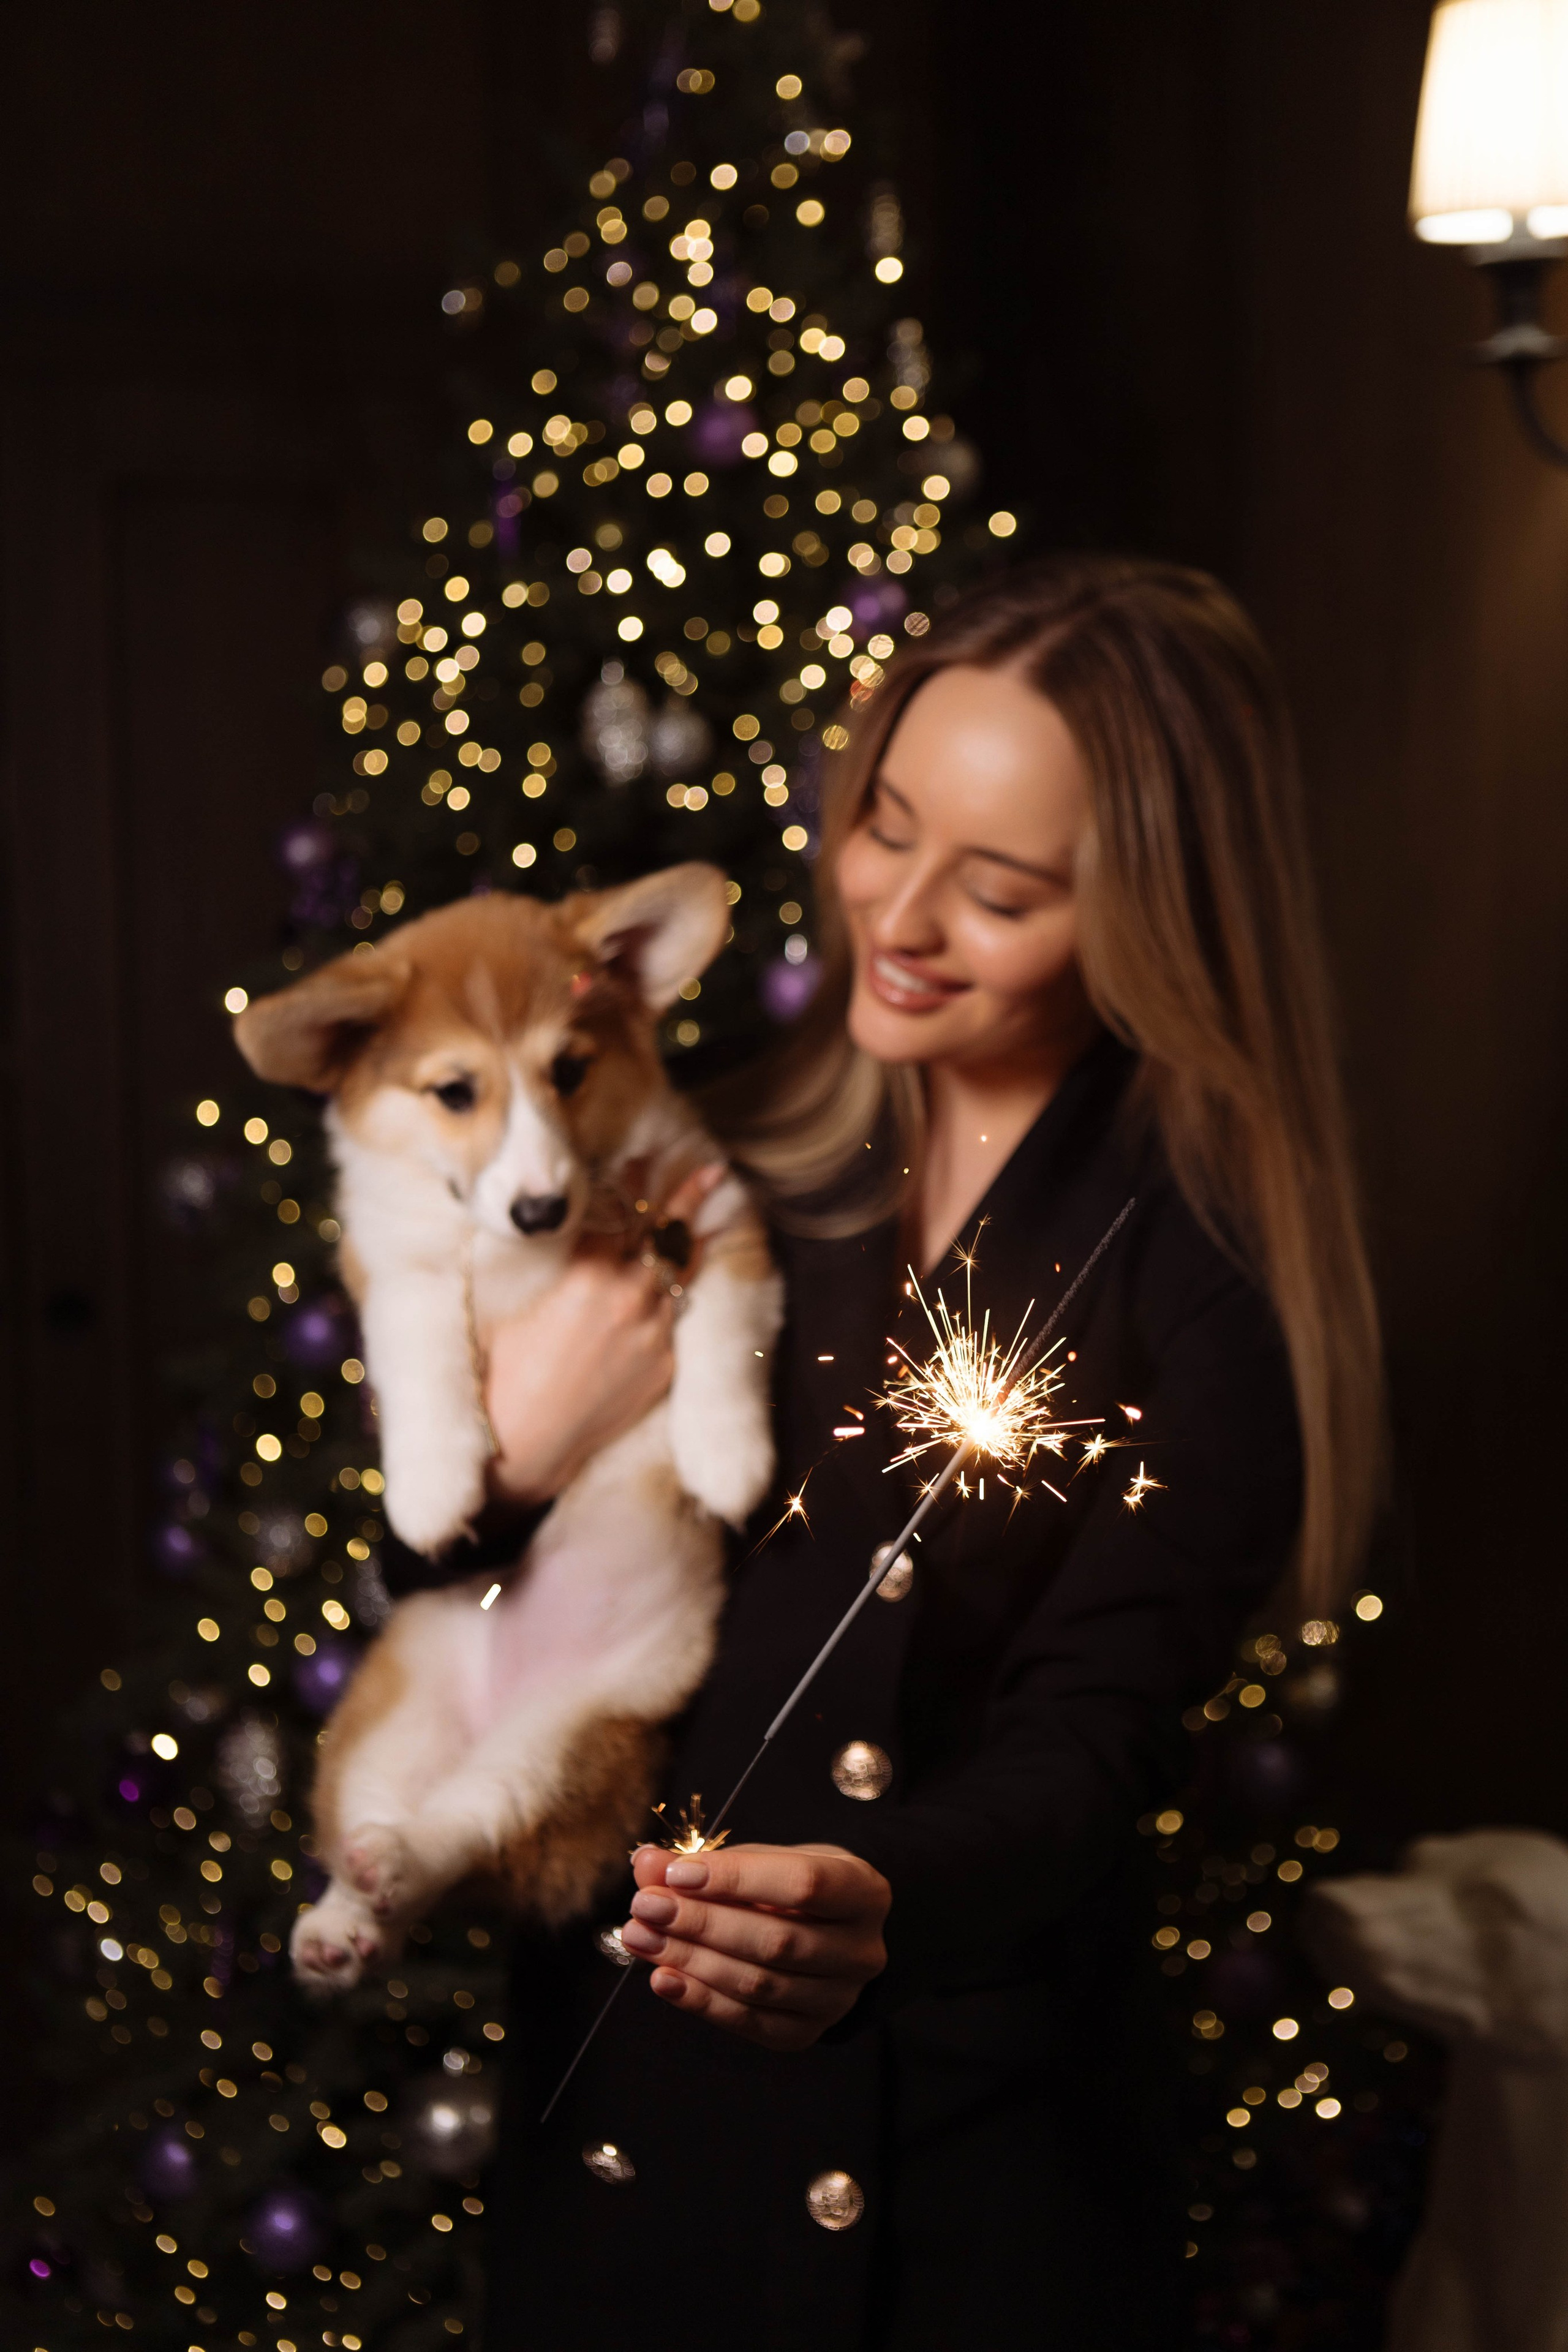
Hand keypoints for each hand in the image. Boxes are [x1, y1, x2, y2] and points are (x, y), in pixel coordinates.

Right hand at [484, 1164, 722, 1503]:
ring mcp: (654, 1335)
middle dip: (687, 1198)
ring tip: (714, 1218)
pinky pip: (678, 1320)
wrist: (525, 1447)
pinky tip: (685, 1282)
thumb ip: (544, 1258)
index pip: (621, 1213)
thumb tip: (557, 1224)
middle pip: (668, 1236)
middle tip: (712, 1170)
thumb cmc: (503, 1371)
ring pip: (684, 1275)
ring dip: (695, 1243)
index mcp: (589, 1275)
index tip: (645, 1156)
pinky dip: (680, 1294)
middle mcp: (631, 1299)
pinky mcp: (664, 1369)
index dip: (633, 1183)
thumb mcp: (512, 1299)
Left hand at [619, 1841, 890, 2049]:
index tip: (676, 1872)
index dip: (736, 1879)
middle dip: (701, 1922)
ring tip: (641, 1936)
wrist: (830, 1933)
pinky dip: (701, 2001)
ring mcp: (839, 1999)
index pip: (803, 1885)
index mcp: (864, 1893)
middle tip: (646, 1905)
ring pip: (759, 1984)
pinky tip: (662, 1979)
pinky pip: (750, 2022)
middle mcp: (862, 1951)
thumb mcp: (763, 1860)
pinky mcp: (807, 2032)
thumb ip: (709, 1862)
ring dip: (690, 1960)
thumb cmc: (792, 1888)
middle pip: (776, 1941)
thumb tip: (648, 1863)